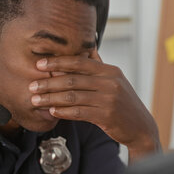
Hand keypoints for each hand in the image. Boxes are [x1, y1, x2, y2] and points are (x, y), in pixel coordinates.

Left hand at [29, 50, 159, 160]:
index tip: (40, 65)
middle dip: (48, 83)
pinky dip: (63, 112)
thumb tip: (88, 47)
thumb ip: (99, 66)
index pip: (79, 62)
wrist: (141, 127)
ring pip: (73, 96)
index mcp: (110, 71)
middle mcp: (110, 83)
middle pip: (72, 79)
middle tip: (32, 86)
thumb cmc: (123, 104)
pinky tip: (52, 111)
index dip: (57, 62)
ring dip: (51, 98)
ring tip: (36, 101)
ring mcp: (109, 99)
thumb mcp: (115, 81)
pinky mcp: (106, 116)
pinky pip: (79, 112)